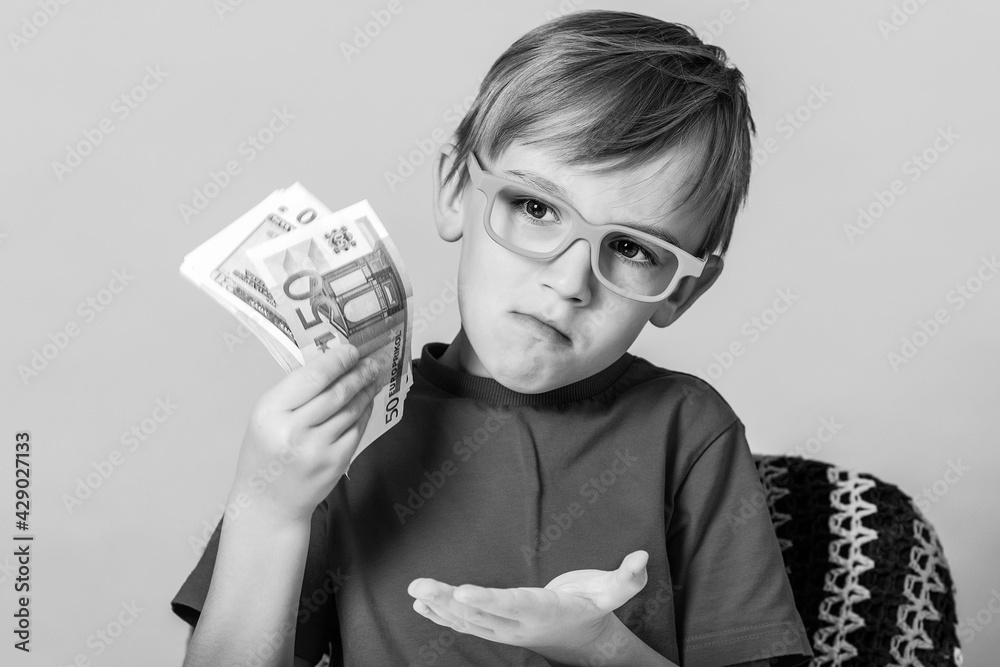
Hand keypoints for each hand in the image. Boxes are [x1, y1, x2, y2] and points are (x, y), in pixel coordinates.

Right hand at [230, 344, 382, 522]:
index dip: (337, 360)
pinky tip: (366, 401)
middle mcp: (294, 430)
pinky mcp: (336, 462)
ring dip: (366, 389)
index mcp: (270, 412)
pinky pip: (357, 428)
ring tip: (372, 377)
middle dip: (358, 372)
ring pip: (351, 409)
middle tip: (370, 361)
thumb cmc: (266, 453)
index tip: (352, 350)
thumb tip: (332, 363)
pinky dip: (364, 411)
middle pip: (337, 392)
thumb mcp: (266, 417)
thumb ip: (294, 392)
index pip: (312, 376)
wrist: (269, 502)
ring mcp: (317, 449)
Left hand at [407, 550, 649, 663]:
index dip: (488, 600)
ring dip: (440, 606)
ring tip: (415, 591)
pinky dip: (443, 613)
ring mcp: (506, 629)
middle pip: (480, 614)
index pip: (513, 605)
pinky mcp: (497, 627)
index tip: (464, 592)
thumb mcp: (614, 593)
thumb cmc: (595, 609)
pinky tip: (422, 603)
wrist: (585, 644)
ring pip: (468, 620)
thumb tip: (642, 557)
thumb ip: (627, 578)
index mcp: (545, 611)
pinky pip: (466, 623)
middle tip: (420, 586)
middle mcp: (520, 624)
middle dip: (449, 600)